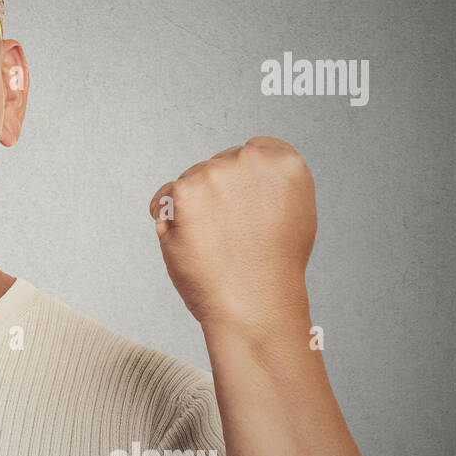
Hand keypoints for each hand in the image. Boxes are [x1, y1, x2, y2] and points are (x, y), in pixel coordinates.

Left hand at [148, 136, 315, 329]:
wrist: (255, 305)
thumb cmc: (273, 270)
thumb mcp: (293, 214)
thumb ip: (272, 186)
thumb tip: (248, 175)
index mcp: (284, 162)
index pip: (254, 150)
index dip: (243, 182)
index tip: (243, 207)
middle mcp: (251, 160)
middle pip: (217, 165)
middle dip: (216, 195)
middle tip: (231, 235)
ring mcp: (216, 174)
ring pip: (190, 181)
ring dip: (192, 207)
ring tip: (215, 244)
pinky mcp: (184, 192)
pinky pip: (162, 198)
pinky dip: (166, 219)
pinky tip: (190, 242)